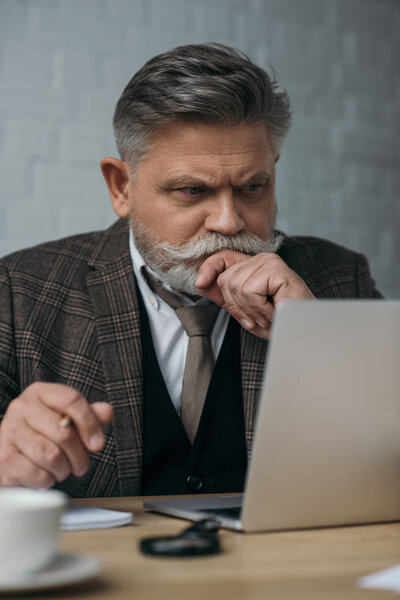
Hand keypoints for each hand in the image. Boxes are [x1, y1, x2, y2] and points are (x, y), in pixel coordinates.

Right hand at [0, 382, 112, 487]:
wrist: (12, 454)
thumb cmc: (44, 435)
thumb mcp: (68, 420)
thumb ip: (90, 415)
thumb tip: (107, 411)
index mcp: (40, 392)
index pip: (72, 400)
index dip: (90, 423)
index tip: (98, 444)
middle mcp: (21, 407)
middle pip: (64, 432)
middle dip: (79, 455)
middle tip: (81, 465)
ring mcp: (9, 431)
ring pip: (51, 455)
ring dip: (64, 469)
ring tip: (64, 470)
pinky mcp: (3, 458)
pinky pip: (36, 473)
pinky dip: (47, 480)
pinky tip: (46, 476)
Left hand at [195, 250, 314, 339]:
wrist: (303, 333)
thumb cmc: (278, 323)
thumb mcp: (244, 310)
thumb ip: (224, 296)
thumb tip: (200, 282)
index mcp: (253, 266)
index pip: (222, 257)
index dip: (208, 268)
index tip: (199, 283)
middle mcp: (261, 259)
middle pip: (225, 279)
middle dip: (237, 305)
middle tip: (258, 316)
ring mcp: (269, 262)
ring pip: (235, 286)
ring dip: (251, 310)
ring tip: (268, 315)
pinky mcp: (276, 269)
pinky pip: (250, 290)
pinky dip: (260, 308)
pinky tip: (274, 311)